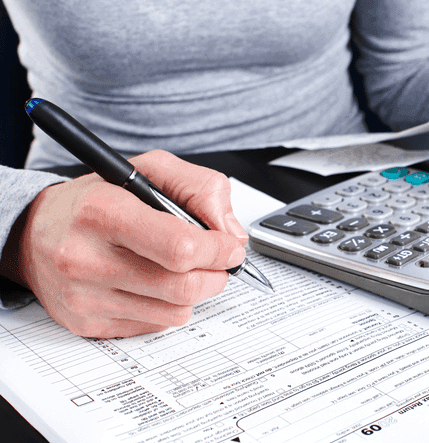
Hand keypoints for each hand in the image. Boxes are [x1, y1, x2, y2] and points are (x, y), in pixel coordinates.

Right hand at [12, 150, 246, 337]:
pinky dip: (168, 307)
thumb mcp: (148, 171)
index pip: (180, 247)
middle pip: (183, 286)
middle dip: (216, 274)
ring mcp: (84, 296)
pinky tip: (154, 285)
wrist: (34, 233)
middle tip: (218, 262)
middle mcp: (86, 257)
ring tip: (183, 270)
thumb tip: (230, 231)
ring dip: (194, 292)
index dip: (218, 249)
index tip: (230, 246)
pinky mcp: (87, 324)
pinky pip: (155, 326)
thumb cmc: (96, 201)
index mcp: (102, 212)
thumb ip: (199, 188)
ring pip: (175, 312)